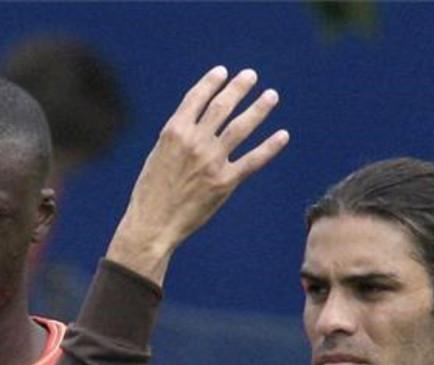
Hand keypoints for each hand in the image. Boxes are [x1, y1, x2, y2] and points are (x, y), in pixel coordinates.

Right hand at [107, 66, 288, 284]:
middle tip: (251, 76)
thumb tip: (197, 123)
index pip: (197, 98)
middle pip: (222, 107)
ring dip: (258, 109)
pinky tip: (283, 135)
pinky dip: (270, 147)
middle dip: (238, 88)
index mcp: (174, 132)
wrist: (153, 223)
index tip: (223, 72)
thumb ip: (178, 138)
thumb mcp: (158, 155)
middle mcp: (195, 142)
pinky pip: (252, 160)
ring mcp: (212, 161)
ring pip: (241, 127)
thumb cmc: (150, 192)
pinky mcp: (225, 182)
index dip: (211, 82)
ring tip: (271, 96)